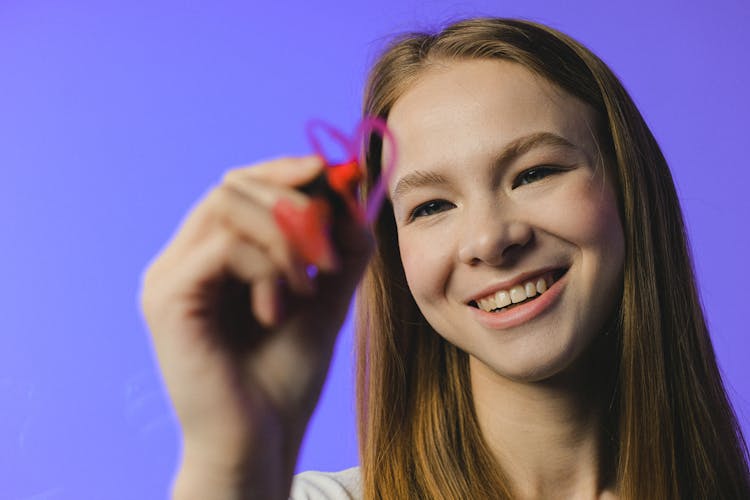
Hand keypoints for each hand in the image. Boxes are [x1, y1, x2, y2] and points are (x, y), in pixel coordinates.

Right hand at [139, 155, 371, 497]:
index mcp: (211, 257)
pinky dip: (267, 267)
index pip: (239, 186)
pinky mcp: (166, 298)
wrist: (260, 441)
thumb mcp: (324, 299)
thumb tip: (354, 190)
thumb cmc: (284, 377)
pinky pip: (225, 246)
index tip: (328, 171)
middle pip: (232, 185)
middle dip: (293, 202)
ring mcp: (168, 277)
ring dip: (286, 238)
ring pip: (228, 206)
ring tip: (308, 286)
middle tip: (327, 248)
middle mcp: (182, 259)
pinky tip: (279, 309)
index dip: (282, 170)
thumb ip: (339, 247)